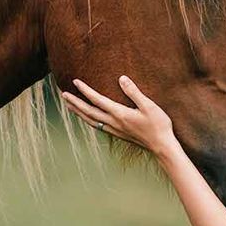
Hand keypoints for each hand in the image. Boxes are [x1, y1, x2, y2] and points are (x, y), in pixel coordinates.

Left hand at [61, 75, 177, 155]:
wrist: (162, 146)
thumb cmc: (158, 125)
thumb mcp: (149, 106)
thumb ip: (134, 92)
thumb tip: (121, 78)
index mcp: (119, 114)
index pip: (97, 100)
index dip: (85, 90)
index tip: (75, 82)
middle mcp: (113, 123)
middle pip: (89, 112)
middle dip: (75, 102)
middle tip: (63, 94)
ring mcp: (115, 130)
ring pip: (91, 121)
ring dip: (79, 112)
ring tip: (69, 106)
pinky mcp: (118, 134)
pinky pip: (97, 126)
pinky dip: (88, 120)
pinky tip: (88, 118)